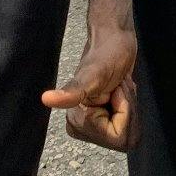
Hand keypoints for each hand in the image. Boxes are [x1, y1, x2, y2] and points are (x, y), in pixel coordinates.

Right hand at [41, 20, 138, 150]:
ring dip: (129, 106)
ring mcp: (92, 124)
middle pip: (122, 138)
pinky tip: (119, 92)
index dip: (124, 111)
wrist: (114, 38)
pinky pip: (126, 123)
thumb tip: (46, 99)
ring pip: (127, 131)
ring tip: (118, 88)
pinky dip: (128, 105)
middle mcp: (81, 126)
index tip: (114, 90)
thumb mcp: (94, 72)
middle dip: (127, 110)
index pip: (117, 137)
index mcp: (76, 121)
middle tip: (117, 88)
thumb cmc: (106, 52)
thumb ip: (73, 90)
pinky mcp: (102, 118)